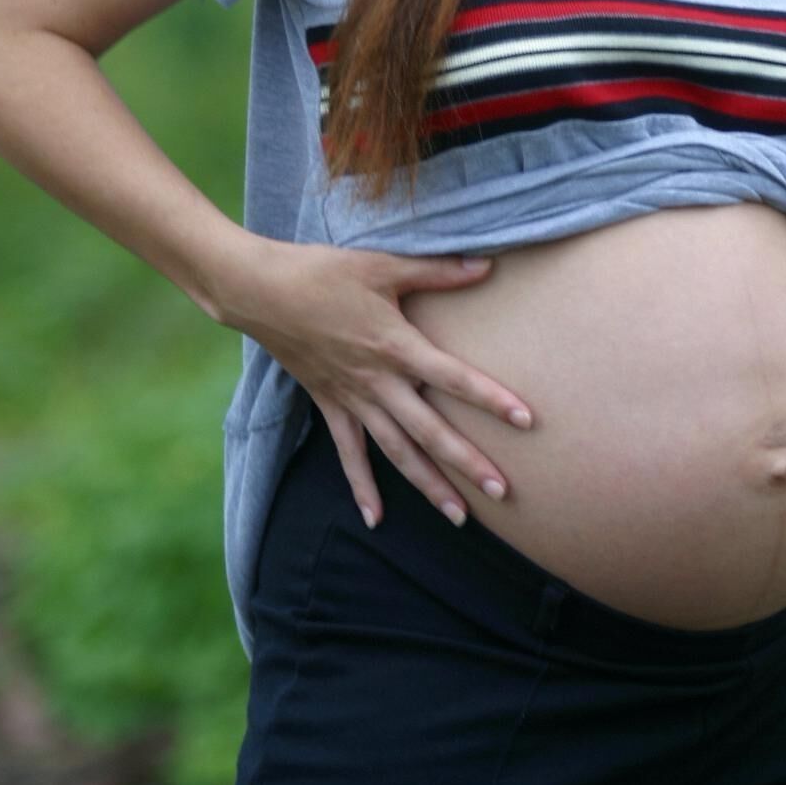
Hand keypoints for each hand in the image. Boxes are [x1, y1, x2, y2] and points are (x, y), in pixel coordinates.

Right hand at [220, 238, 533, 530]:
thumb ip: (437, 272)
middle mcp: (378, 382)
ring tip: (459, 516)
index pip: (453, 377)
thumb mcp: (383, 265)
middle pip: (430, 430)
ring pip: (397, 452)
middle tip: (503, 492)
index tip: (525, 420)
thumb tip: (487, 265)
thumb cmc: (322, 272)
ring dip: (428, 485)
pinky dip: (361, 487)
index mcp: (396, 346)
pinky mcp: (329, 406)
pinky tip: (375, 519)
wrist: (260, 292)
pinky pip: (349, 454)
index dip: (490, 398)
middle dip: (467, 462)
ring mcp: (353, 399)